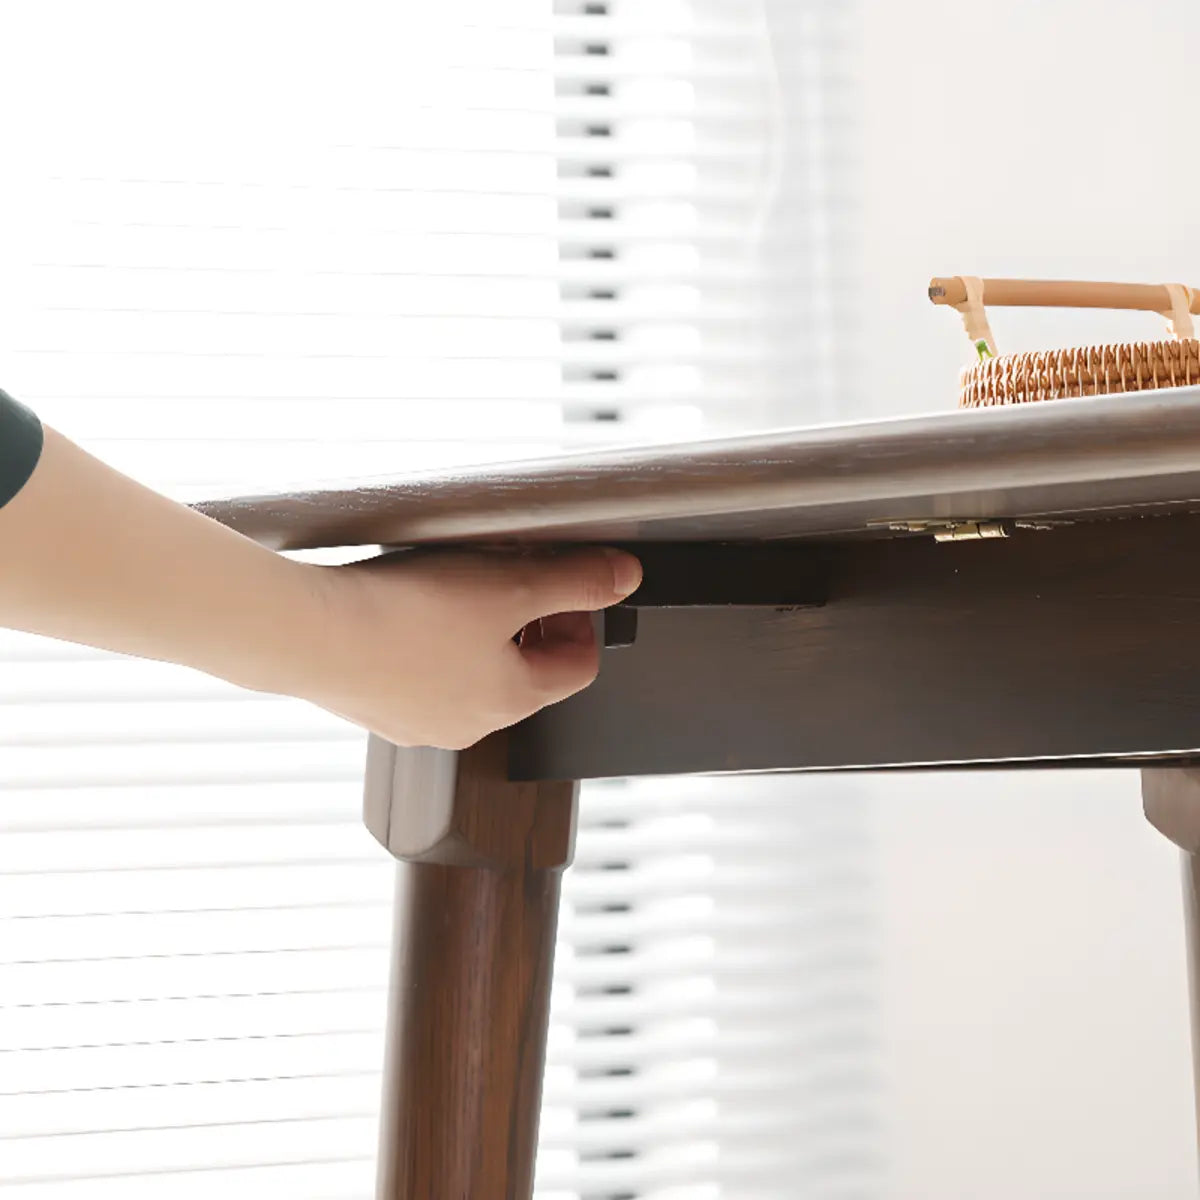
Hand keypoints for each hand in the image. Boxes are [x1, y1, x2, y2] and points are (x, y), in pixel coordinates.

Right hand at [296, 547, 641, 748]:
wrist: (308, 634)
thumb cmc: (405, 616)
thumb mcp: (510, 586)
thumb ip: (576, 582)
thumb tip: (626, 577)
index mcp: (513, 702)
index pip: (578, 667)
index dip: (579, 619)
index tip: (556, 586)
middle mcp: (470, 726)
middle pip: (525, 673)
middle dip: (524, 622)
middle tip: (503, 579)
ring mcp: (418, 724)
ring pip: (470, 675)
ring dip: (474, 633)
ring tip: (450, 589)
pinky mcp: (374, 709)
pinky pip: (420, 677)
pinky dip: (426, 646)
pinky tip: (403, 612)